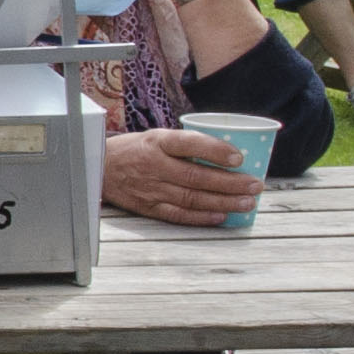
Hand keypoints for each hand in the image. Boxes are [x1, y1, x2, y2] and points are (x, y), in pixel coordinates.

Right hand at [103, 125, 263, 225]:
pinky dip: (201, 217)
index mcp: (157, 141)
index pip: (189, 144)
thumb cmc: (135, 150)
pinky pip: (178, 214)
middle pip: (197, 176)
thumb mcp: (157, 136)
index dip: (215, 151)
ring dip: (223, 202)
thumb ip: (187, 144)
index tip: (239, 157)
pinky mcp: (148, 207)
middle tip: (255, 185)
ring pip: (192, 198)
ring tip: (247, 203)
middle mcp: (154, 165)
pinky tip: (221, 217)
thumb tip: (230, 153)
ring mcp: (151, 189)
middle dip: (230, 182)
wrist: (98, 169)